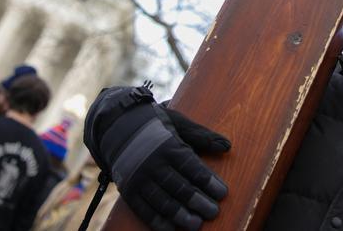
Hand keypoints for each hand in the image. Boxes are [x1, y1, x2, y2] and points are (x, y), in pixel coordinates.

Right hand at [84, 86, 230, 230]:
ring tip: (196, 224)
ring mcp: (140, 178)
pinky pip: (143, 209)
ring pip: (163, 201)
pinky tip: (170, 229)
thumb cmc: (154, 124)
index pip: (192, 167)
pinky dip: (157, 221)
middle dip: (198, 201)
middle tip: (213, 212)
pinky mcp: (128, 190)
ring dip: (180, 215)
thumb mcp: (178, 123)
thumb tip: (227, 146)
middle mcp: (153, 164)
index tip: (223, 193)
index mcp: (169, 146)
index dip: (208, 181)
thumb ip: (202, 136)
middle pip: (179, 187)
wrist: (116, 126)